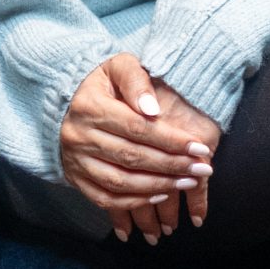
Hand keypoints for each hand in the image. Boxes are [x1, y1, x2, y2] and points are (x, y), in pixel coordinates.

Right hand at [60, 55, 212, 240]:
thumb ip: (137, 81)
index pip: (136, 128)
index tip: (199, 147)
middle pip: (131, 157)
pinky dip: (134, 202)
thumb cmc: (104, 83)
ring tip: (187, 182)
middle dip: (172, 165)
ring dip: (158, 186)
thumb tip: (152, 110)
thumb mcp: (119, 66)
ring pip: (120, 182)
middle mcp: (79, 136)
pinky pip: (105, 199)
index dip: (170, 140)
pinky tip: (160, 195)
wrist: (68, 102)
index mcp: (90, 106)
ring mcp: (75, 161)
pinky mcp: (75, 179)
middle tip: (202, 169)